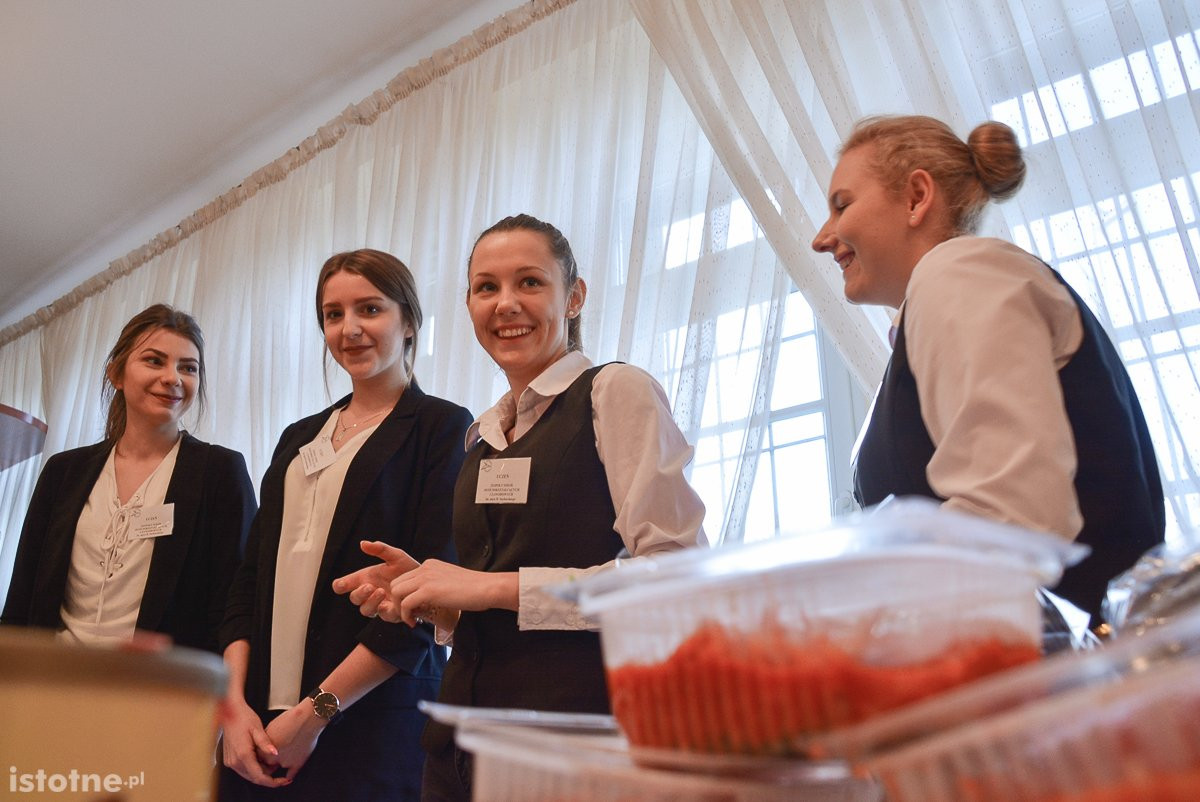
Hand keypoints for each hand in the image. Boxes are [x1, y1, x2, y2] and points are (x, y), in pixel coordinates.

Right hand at [220, 696, 288, 787]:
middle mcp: (235, 761)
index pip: (258, 776)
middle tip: (281, 768)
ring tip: (274, 762)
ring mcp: (230, 761)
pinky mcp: (229, 760)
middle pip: (254, 778)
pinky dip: (254, 768)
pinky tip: (263, 760)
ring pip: (249, 775)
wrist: (230, 712)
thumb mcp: (257, 728)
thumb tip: (275, 753)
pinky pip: (244, 769)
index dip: (272, 782)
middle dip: (269, 777)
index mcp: (243, 754)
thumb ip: (265, 743)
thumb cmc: (244, 718)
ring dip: (261, 772)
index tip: (283, 781)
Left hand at [262, 701, 326, 781]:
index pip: (256, 758)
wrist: (307, 718)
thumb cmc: (290, 719)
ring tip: (285, 754)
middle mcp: (271, 758)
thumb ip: (265, 742)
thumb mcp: (270, 728)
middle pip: (266, 766)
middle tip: (274, 754)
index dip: (260, 756)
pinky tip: (287, 776)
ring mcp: (285, 762)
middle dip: (268, 762)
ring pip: (278, 769)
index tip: (263, 754)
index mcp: (262, 749)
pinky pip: (290, 775)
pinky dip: (288, 777)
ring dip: (280, 765)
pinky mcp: (297, 764)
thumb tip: (264, 747)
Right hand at [332, 541, 420, 621]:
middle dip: (359, 593)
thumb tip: (363, 543)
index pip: (345, 585)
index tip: (341, 584)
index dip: (340, 585)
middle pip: (354, 598)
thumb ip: (380, 550)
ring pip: (365, 610)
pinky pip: (383, 616)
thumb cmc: (408, 568)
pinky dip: (383, 610)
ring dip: (370, 601)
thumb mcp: (396, 556)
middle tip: (369, 586)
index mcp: (366, 579)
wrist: (427, 580)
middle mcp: (370, 593)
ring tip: (380, 591)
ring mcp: (380, 605)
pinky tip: (388, 603)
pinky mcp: (392, 614)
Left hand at [388, 559, 511, 626]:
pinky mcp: (428, 591)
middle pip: (396, 583)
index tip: (414, 608)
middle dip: (398, 601)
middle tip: (410, 615)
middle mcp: (425, 568)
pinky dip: (406, 615)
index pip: (405, 578)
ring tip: (411, 619)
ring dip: (400, 608)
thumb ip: (436, 585)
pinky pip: (405, 604)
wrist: (487, 587)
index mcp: (430, 564)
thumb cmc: (475, 589)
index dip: (405, 595)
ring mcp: (425, 578)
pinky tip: (414, 622)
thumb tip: (427, 600)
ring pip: (396, 592)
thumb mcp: (450, 581)